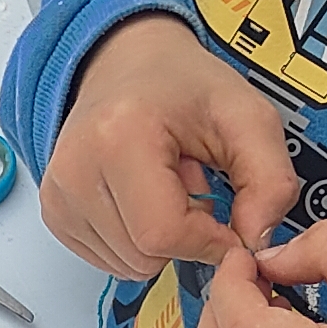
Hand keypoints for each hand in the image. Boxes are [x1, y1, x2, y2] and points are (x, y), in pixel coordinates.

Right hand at [41, 14, 297, 278]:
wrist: (128, 62)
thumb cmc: (183, 86)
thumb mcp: (249, 119)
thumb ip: (271, 183)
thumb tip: (256, 244)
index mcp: (121, 136)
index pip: (163, 233)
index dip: (209, 241)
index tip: (228, 221)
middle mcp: (76, 167)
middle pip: (144, 255)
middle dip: (186, 237)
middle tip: (192, 185)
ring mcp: (59, 193)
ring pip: (127, 265)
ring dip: (161, 240)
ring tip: (166, 187)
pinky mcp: (54, 212)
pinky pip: (108, 260)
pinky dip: (136, 242)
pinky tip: (142, 199)